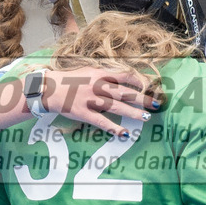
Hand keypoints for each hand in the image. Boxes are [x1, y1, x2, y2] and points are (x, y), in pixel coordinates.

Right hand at [42, 67, 159, 136]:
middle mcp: (97, 86)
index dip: (141, 81)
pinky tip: (124, 133)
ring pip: (116, 107)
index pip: (126, 76)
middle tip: (157, 104)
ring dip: (133, 112)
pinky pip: (101, 121)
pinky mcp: (82, 113)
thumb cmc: (70, 80)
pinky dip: (113, 128)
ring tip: (147, 117)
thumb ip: (106, 74)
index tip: (153, 86)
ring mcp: (90, 100)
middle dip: (143, 98)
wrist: (48, 88)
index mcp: (100, 74)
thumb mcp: (89, 71)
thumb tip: (125, 77)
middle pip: (124, 92)